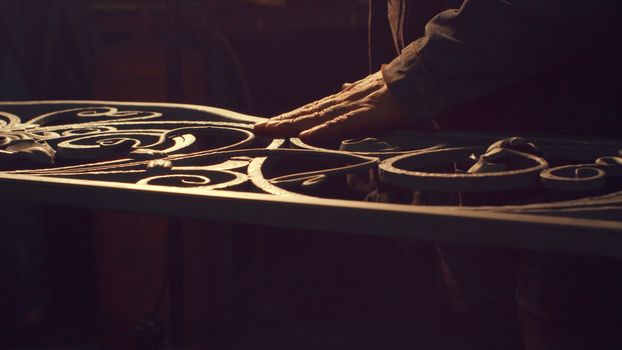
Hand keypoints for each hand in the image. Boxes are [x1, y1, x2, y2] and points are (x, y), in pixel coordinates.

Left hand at [254, 71, 408, 142]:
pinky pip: (343, 124)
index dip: (291, 117)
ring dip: (292, 124)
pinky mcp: (368, 114)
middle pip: (308, 112)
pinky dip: (324, 130)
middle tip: (259, 129)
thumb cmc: (401, 90)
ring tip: (270, 130)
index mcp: (346, 100)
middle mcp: (344, 101)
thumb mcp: (374, 93)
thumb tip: (342, 87)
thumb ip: (357, 93)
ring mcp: (354, 106)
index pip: (313, 110)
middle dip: (282, 121)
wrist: (423, 78)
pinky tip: (306, 136)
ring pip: (318, 117)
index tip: (271, 124)